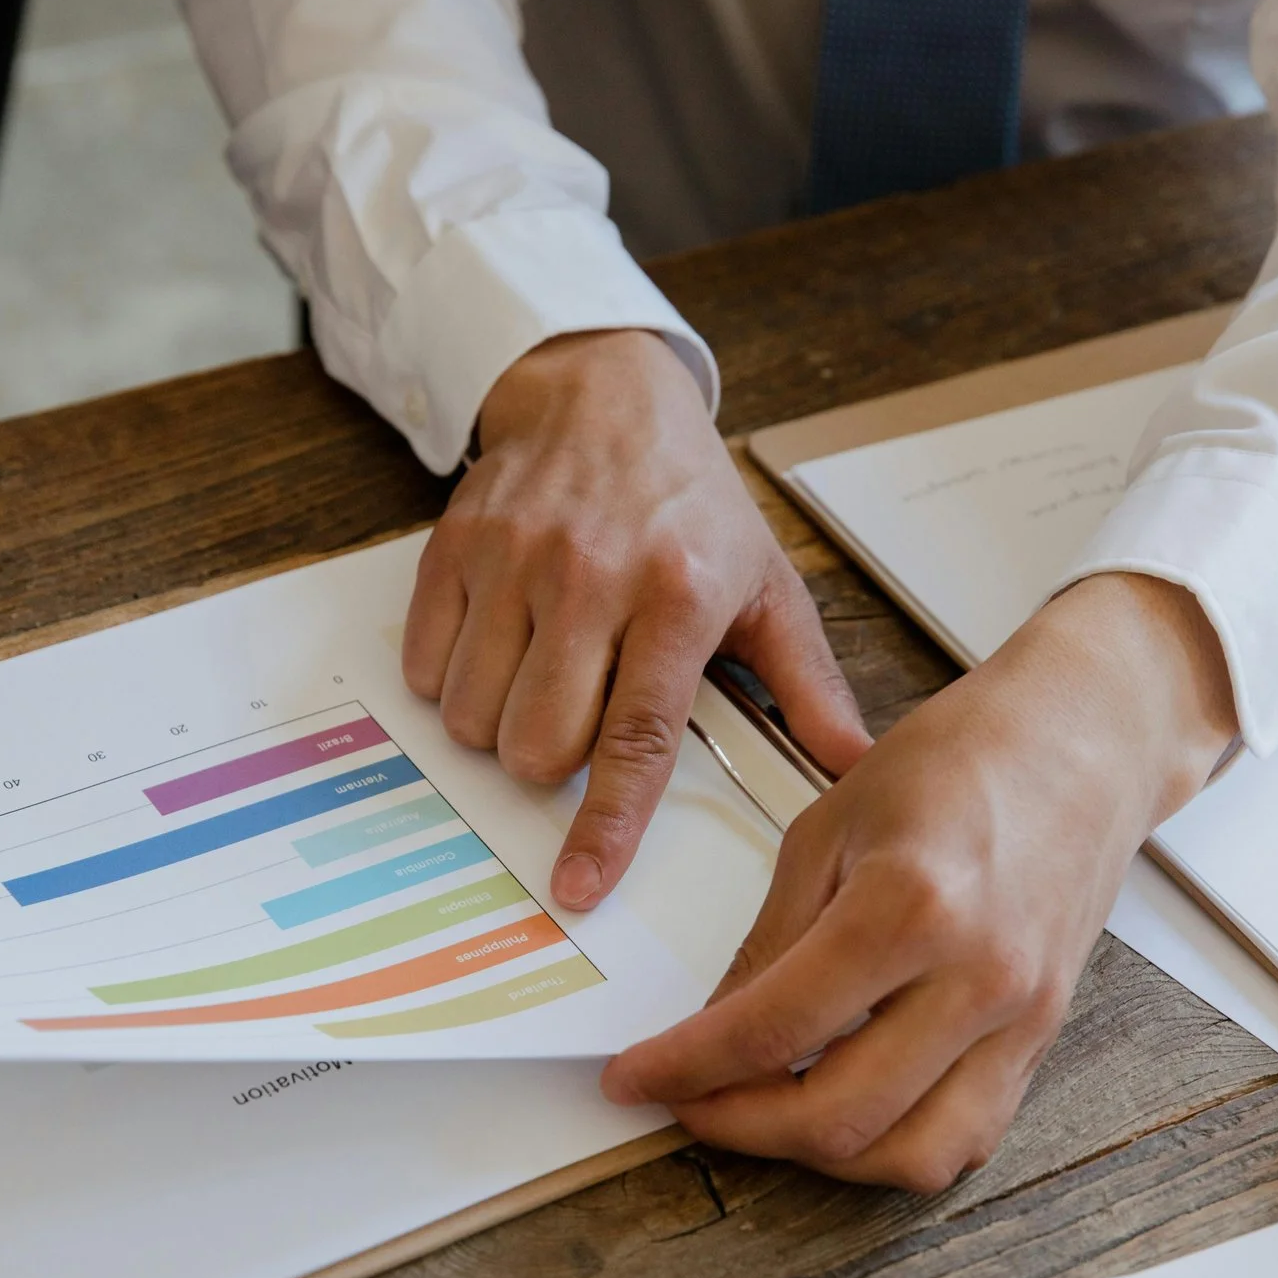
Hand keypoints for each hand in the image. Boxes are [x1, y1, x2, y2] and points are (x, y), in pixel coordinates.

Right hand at [406, 328, 870, 905]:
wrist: (603, 392)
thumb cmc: (690, 501)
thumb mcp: (766, 583)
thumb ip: (805, 684)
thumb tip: (851, 765)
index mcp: (677, 596)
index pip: (636, 738)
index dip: (606, 825)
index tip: (580, 885)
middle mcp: (590, 577)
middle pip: (540, 744)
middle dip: (552, 762)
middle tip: (579, 716)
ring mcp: (514, 560)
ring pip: (474, 717)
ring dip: (500, 725)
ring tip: (540, 673)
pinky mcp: (455, 548)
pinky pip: (426, 669)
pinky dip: (454, 681)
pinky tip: (497, 643)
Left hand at [601, 572, 1238, 1192]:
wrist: (1083, 741)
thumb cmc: (962, 759)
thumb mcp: (828, 828)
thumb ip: (770, 942)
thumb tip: (710, 1027)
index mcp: (910, 908)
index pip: (773, 1029)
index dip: (686, 1068)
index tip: (635, 1077)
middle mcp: (976, 980)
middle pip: (838, 1116)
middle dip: (739, 1127)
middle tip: (688, 1101)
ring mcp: (1021, 1021)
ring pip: (910, 1157)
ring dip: (820, 1156)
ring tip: (763, 1112)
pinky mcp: (1043, 1040)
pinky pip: (966, 1138)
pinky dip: (895, 1147)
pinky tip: (846, 1108)